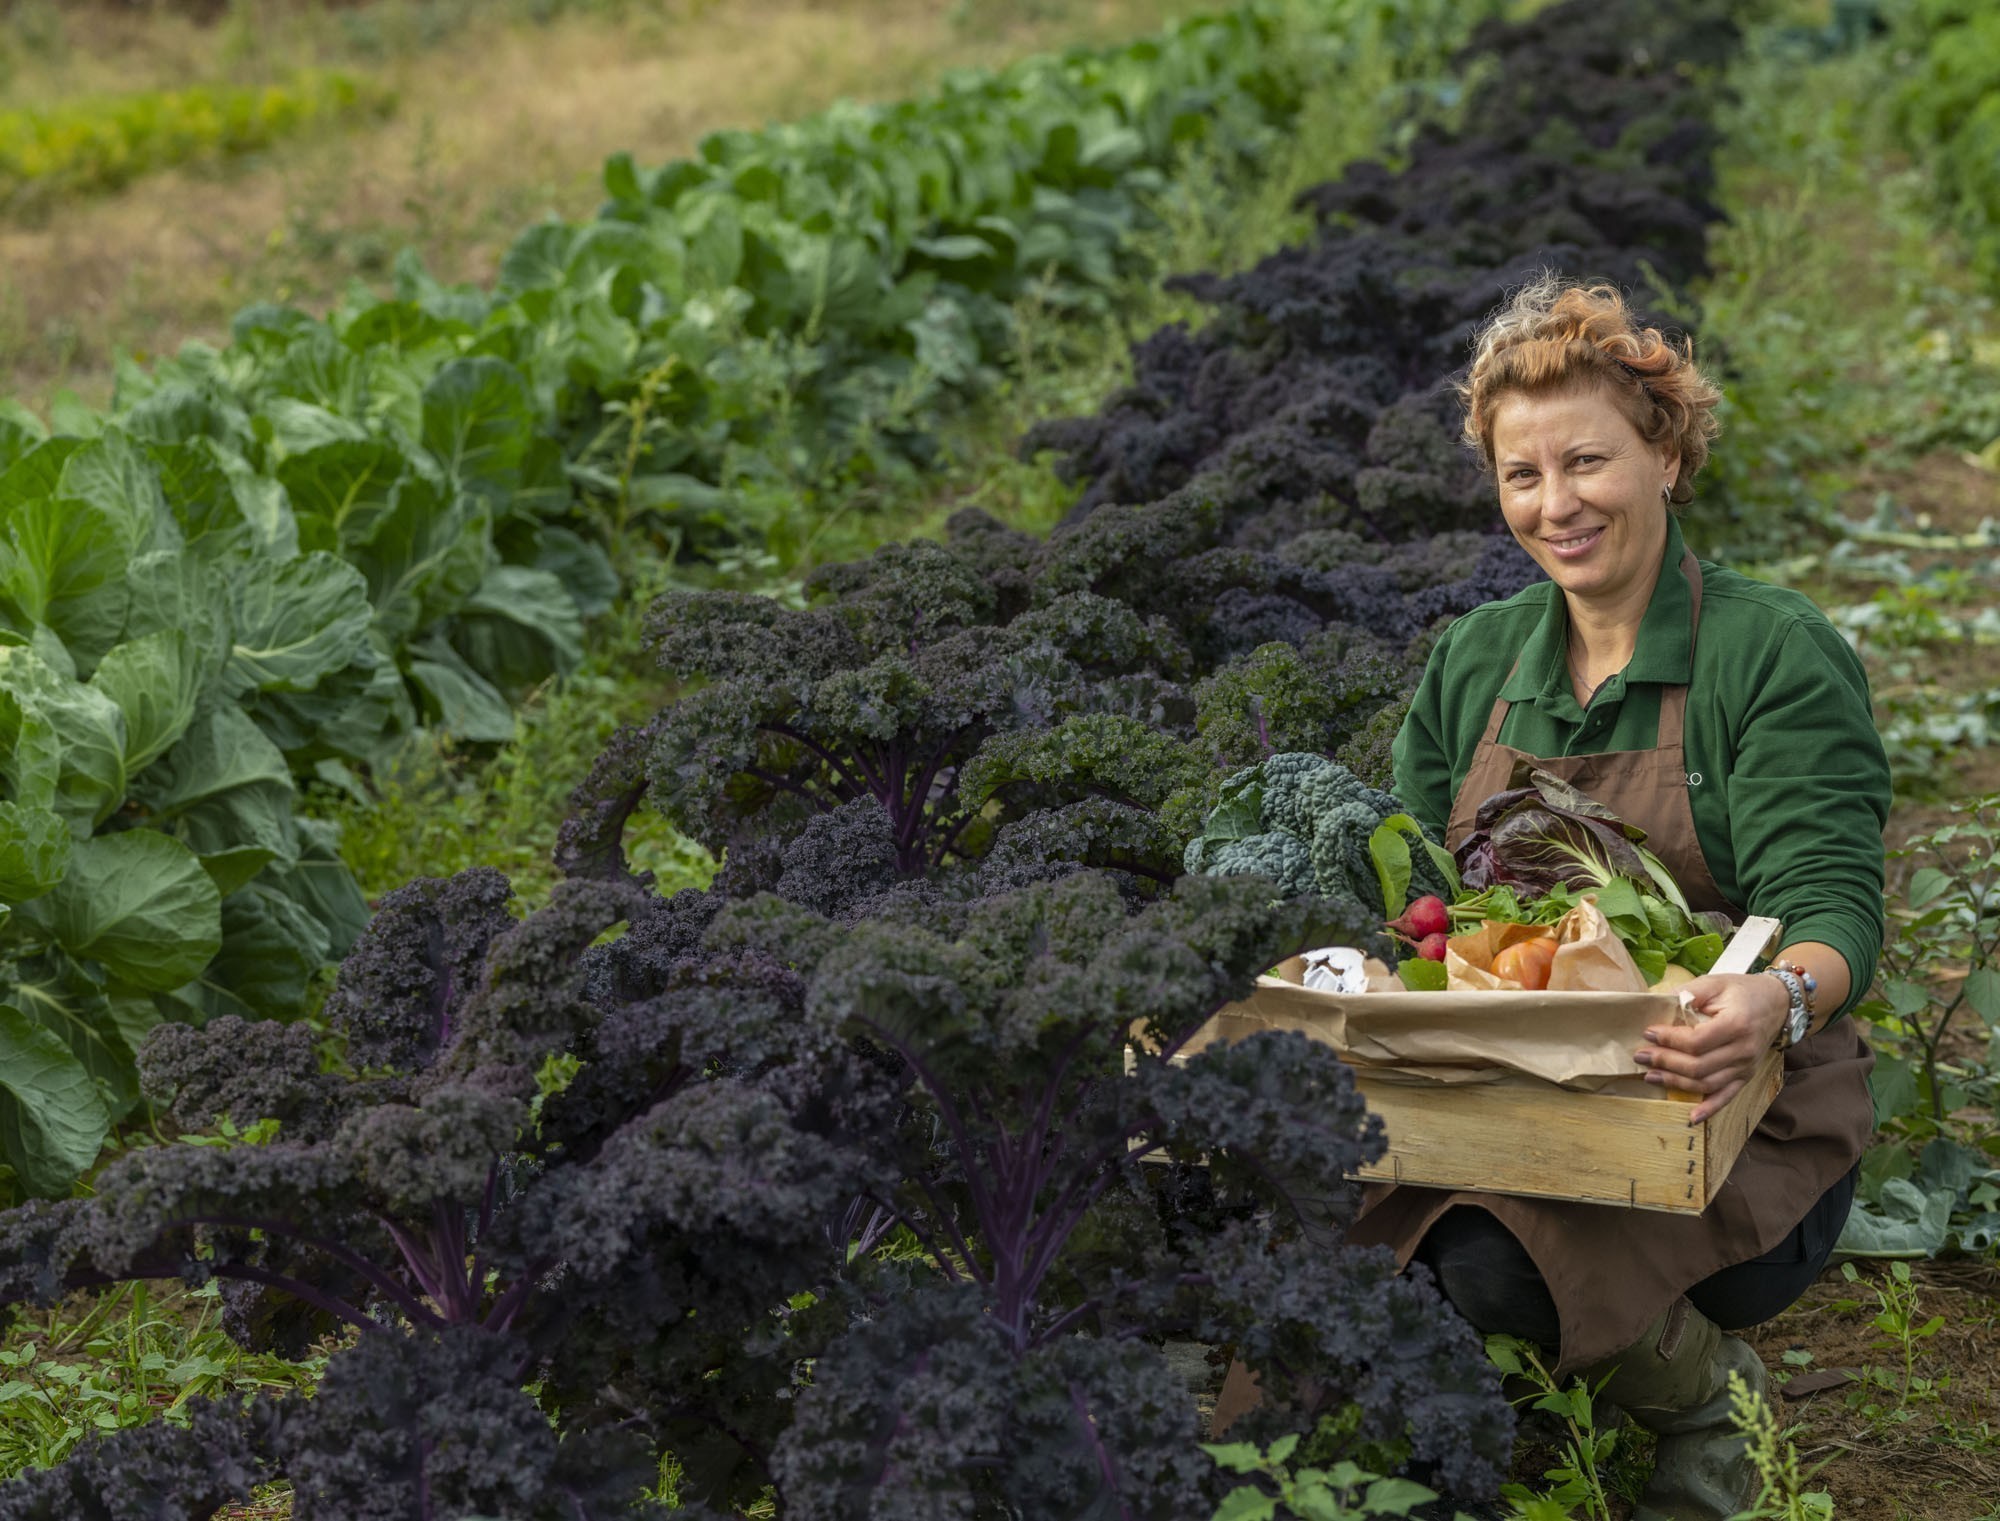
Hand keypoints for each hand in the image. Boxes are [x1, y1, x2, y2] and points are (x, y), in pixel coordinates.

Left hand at [1633, 971, 1788, 1124]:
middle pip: (1698, 1066)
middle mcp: (1744, 1050)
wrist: (1777, 1003)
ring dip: (1676, 1083)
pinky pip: (1727, 1097)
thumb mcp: (1716, 982)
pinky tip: (1691, 1117)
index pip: (1697, 1041)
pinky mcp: (1746, 1076)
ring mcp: (1746, 1067)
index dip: (1669, 1040)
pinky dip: (1709, 1109)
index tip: (1648, 1033)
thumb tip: (1659, 1002)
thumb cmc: (1742, 991)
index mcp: (1737, 1024)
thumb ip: (1689, 992)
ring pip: (1707, 1084)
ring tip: (1650, 1076)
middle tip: (1641, 1056)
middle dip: (1665, 1062)